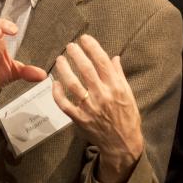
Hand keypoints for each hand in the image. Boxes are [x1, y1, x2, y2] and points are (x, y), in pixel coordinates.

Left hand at [52, 34, 142, 182]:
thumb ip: (119, 75)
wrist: (122, 143)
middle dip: (76, 54)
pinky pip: (64, 104)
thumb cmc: (127, 116)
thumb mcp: (128, 94)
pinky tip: (54, 83)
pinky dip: (57, 93)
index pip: (102, 61)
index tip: (84, 38)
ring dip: (64, 69)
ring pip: (72, 84)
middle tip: (69, 46)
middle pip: (85, 69)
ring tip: (59, 59)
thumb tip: (113, 57)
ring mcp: (89, 107)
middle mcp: (102, 95)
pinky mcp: (79, 118)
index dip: (92, 47)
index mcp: (115, 87)